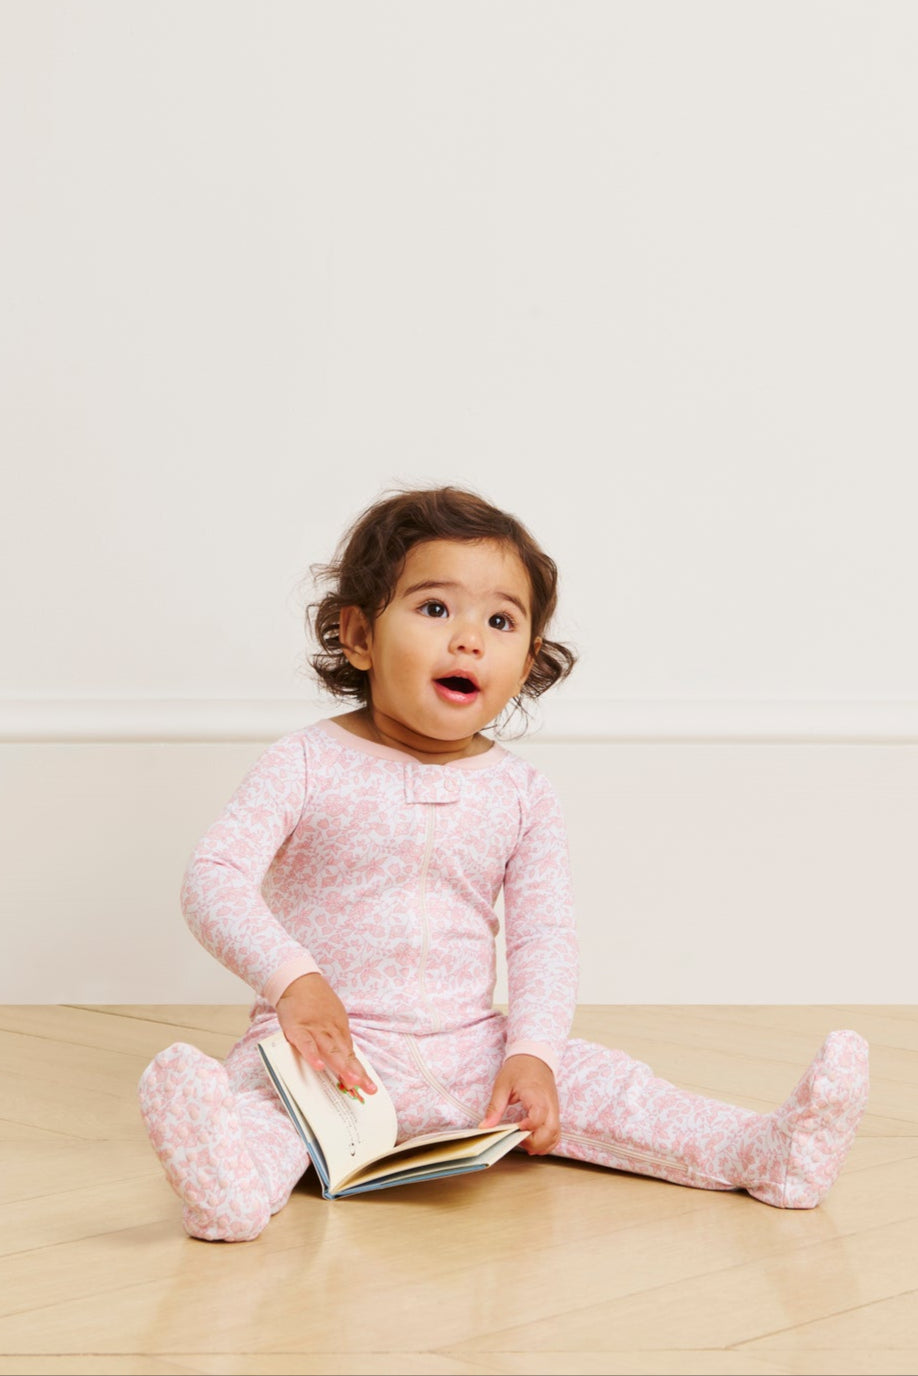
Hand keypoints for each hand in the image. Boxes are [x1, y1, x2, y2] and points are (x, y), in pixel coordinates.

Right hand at [275, 973, 376, 1095]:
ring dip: (341, 1066)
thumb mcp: (331, 1017)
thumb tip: (345, 1057)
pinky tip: (319, 1066)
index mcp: (339, 1029)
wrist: (299, 980)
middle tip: (367, 1088)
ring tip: (351, 1081)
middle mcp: (330, 1030)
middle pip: (345, 1054)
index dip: (359, 1070)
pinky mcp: (297, 1029)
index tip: (368, 1085)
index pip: (351, 1053)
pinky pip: (306, 1044)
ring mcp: (315, 1029)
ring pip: (330, 1051)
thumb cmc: (315, 1001)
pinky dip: (312, 1055)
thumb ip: (336, 1038)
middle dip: (356, 1072)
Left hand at [479, 1054, 559, 1154]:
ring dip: (542, 1145)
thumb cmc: (519, 1068)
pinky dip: (547, 1142)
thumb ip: (495, 1107)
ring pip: (555, 1135)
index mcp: (537, 1095)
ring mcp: (554, 1109)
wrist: (534, 1056)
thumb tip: (485, 1126)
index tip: (515, 1128)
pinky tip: (534, 1142)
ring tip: (525, 1144)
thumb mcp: (502, 1085)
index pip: (538, 1118)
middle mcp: (549, 1104)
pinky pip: (556, 1132)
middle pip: (550, 1131)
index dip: (527, 1128)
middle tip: (518, 1141)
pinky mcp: (554, 1112)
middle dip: (534, 1143)